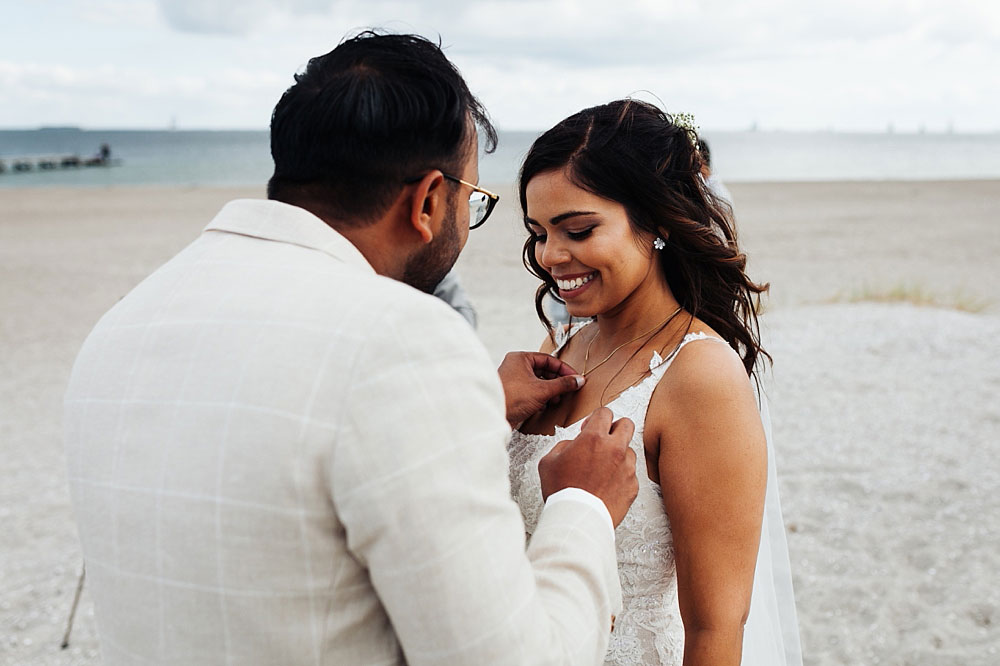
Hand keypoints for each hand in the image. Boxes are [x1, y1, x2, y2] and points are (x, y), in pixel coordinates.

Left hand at [497, 351, 584, 427]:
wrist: (494, 417)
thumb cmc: (511, 398)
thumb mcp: (542, 390)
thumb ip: (562, 384)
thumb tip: (577, 380)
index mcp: (521, 358)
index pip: (548, 360)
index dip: (564, 369)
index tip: (575, 378)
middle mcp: (516, 367)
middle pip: (544, 371)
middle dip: (557, 381)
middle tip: (569, 389)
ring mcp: (514, 380)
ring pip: (539, 382)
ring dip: (551, 390)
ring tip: (558, 399)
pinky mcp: (514, 393)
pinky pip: (533, 391)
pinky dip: (542, 397)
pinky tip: (547, 404)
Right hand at [537, 408, 637, 526]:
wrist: (577, 518)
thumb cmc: (562, 491)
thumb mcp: (549, 461)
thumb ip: (564, 446)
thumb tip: (573, 445)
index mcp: (594, 438)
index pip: (605, 413)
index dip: (596, 418)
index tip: (589, 428)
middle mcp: (614, 449)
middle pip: (627, 424)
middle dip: (616, 428)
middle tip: (604, 439)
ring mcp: (626, 468)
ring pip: (629, 451)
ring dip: (618, 455)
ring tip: (602, 469)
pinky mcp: (632, 486)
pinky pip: (630, 474)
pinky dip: (620, 477)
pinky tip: (606, 485)